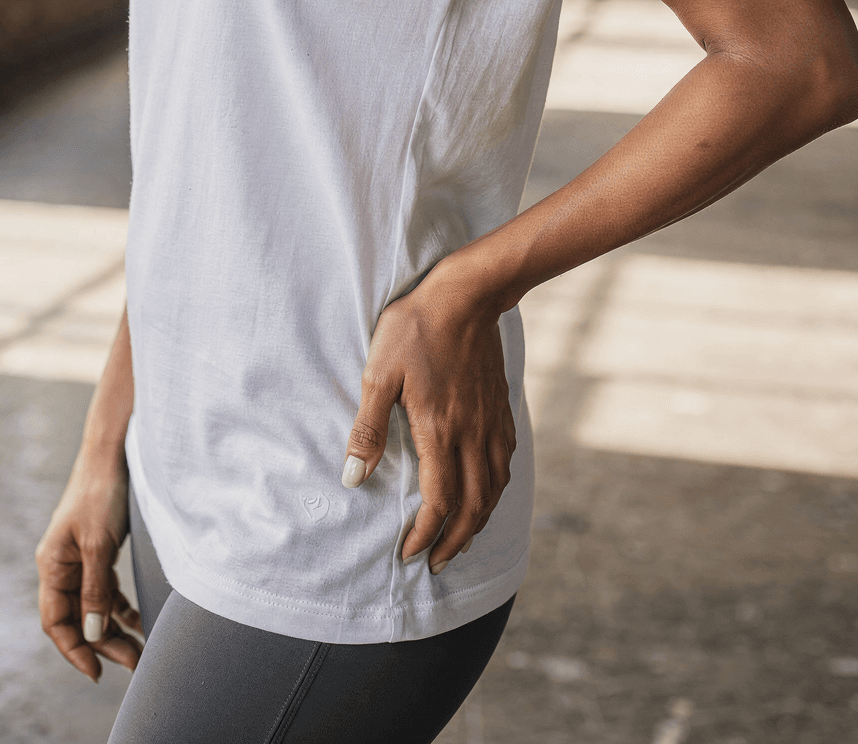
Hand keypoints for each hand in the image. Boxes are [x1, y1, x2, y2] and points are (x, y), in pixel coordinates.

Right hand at [36, 459, 144, 680]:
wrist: (115, 450)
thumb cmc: (102, 492)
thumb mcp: (99, 544)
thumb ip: (95, 590)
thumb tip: (90, 634)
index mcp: (52, 564)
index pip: (56, 621)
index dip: (74, 650)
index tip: (98, 673)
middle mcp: (62, 565)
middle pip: (77, 618)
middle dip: (102, 644)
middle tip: (134, 662)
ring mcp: (80, 558)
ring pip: (93, 606)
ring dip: (113, 629)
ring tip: (139, 650)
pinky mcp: (98, 550)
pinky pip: (106, 589)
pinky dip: (120, 607)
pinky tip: (138, 621)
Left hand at [340, 255, 515, 573]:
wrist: (467, 294)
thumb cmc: (417, 328)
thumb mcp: (379, 373)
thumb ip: (368, 429)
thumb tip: (352, 478)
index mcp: (440, 431)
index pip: (439, 502)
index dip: (425, 535)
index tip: (409, 555)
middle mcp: (472, 435)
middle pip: (473, 507)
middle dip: (454, 542)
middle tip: (435, 564)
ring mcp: (491, 422)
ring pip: (494, 489)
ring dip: (478, 522)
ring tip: (460, 540)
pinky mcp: (501, 408)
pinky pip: (505, 463)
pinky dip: (496, 490)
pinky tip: (486, 492)